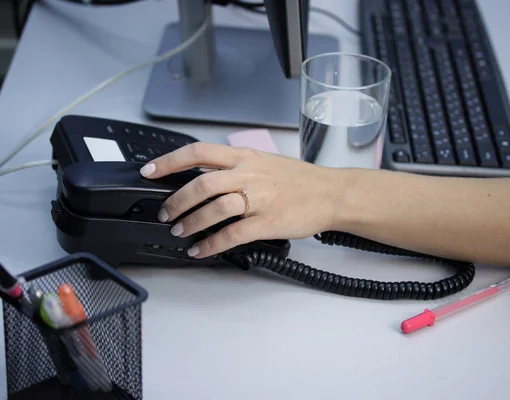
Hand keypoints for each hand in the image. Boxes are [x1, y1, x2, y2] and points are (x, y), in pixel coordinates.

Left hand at [139, 143, 342, 258]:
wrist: (331, 193)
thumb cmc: (300, 180)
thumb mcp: (265, 161)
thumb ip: (236, 166)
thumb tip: (205, 175)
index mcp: (245, 157)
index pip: (198, 152)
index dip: (169, 161)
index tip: (149, 171)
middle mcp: (249, 174)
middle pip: (201, 182)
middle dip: (176, 199)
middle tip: (165, 211)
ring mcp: (259, 198)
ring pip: (214, 208)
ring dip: (190, 221)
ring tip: (180, 231)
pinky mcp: (267, 222)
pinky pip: (232, 234)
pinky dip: (211, 243)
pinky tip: (201, 249)